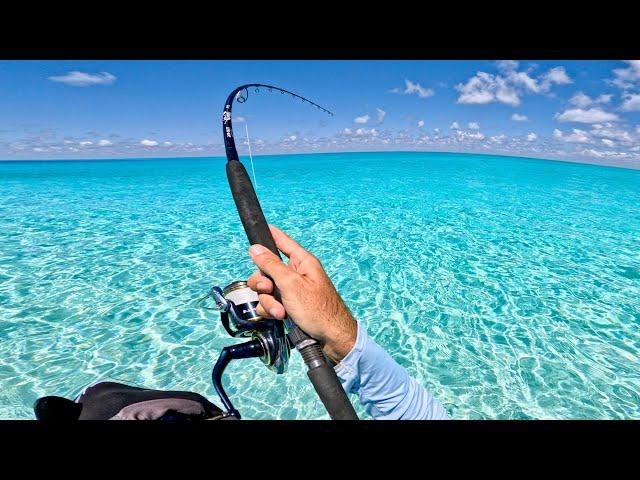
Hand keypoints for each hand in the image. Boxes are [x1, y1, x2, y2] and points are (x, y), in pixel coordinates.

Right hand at [247, 225, 357, 362]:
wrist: (330, 339)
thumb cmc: (318, 310)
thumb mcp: (291, 285)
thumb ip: (271, 265)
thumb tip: (255, 248)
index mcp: (302, 262)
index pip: (282, 241)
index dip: (270, 235)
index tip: (259, 227)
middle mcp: (296, 274)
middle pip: (267, 269)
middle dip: (264, 283)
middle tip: (269, 290)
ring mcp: (292, 291)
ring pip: (266, 289)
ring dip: (268, 302)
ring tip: (281, 312)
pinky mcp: (288, 306)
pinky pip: (270, 303)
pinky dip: (271, 311)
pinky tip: (280, 318)